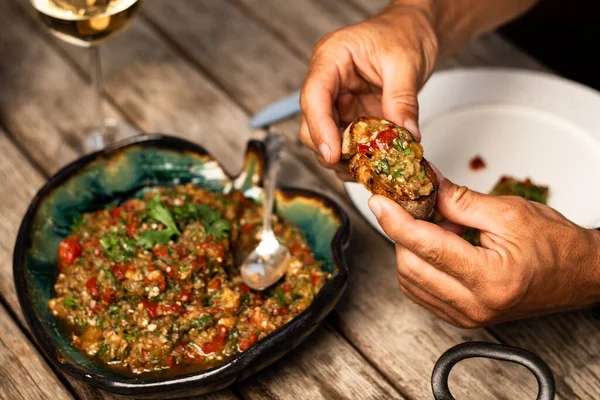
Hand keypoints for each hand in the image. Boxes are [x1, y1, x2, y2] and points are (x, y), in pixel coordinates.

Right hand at [299, 2, 437, 179]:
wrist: (414, 33)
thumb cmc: (404, 35)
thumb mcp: (406, 63)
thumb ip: (402, 100)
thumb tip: (406, 135)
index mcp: (331, 58)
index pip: (314, 96)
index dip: (320, 128)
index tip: (333, 154)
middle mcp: (328, 83)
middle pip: (312, 123)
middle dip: (330, 149)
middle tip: (355, 166)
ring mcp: (338, 102)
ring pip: (326, 139)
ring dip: (344, 157)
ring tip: (369, 168)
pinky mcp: (351, 117)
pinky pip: (347, 143)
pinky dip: (357, 158)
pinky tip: (373, 165)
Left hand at [368, 174, 599, 327]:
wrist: (580, 275)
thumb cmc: (556, 246)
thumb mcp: (507, 212)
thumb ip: (459, 200)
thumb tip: (425, 185)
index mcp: (490, 279)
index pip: (425, 247)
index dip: (396, 220)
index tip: (380, 201)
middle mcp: (475, 305)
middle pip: (410, 266)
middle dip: (401, 232)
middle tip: (408, 205)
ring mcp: (467, 316)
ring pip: (410, 281)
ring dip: (409, 248)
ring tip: (433, 225)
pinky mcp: (463, 317)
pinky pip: (422, 291)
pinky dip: (419, 264)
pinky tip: (435, 245)